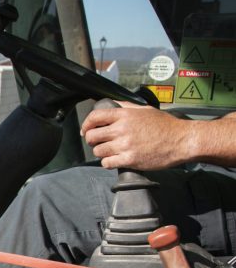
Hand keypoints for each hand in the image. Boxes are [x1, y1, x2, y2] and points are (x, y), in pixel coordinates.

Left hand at [80, 105, 194, 169]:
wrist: (182, 140)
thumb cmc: (166, 125)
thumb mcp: (145, 110)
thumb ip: (126, 107)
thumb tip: (111, 104)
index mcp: (125, 115)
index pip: (95, 116)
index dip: (86, 124)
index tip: (86, 130)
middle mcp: (122, 129)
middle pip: (92, 136)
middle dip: (92, 140)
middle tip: (98, 142)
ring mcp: (125, 145)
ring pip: (98, 151)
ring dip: (101, 152)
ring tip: (110, 151)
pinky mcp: (129, 160)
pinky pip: (106, 163)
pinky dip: (107, 163)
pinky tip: (114, 160)